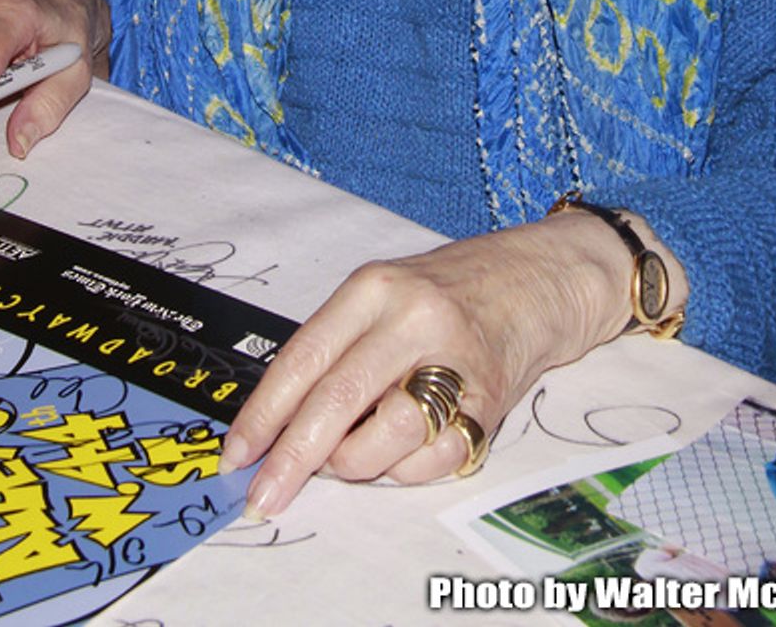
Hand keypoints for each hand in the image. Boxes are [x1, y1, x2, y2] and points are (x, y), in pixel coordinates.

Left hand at [221, 210, 637, 517]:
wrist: (539, 279)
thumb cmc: (447, 293)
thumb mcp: (383, 296)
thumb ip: (336, 350)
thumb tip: (278, 432)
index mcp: (374, 288)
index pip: (305, 357)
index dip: (264, 414)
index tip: (236, 457)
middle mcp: (413, 317)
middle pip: (337, 401)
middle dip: (293, 460)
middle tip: (265, 497)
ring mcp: (456, 359)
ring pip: (382, 440)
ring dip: (356, 465)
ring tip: (359, 451)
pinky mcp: (490, 401)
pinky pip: (430, 462)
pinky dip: (406, 470)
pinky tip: (408, 446)